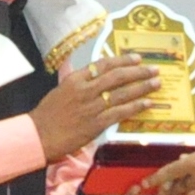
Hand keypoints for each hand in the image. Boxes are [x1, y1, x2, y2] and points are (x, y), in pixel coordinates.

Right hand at [31, 57, 157, 162]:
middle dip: (138, 71)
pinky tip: (147, 103)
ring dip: (142, 87)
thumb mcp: (61, 90)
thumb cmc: (48, 115)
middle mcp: (85, 90)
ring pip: (122, 93)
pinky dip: (135, 107)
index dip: (123, 60)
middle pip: (117, 76)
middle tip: (154, 69)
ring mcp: (91, 107)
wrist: (38, 136)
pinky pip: (120, 112)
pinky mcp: (96, 124)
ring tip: (156, 83)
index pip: (103, 65)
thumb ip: (79, 82)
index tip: (137, 58)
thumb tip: (94, 73)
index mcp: (76, 79)